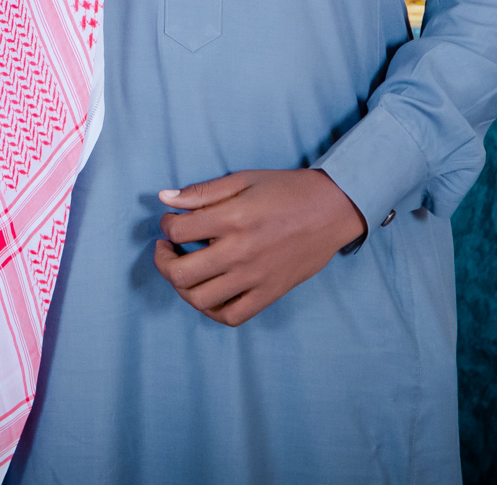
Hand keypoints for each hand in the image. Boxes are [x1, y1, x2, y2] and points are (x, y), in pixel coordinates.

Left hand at [152, 168, 366, 326]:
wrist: (333, 209)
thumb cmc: (287, 190)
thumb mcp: (243, 179)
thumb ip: (202, 191)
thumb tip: (165, 198)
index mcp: (232, 218)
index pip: (177, 231)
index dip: (165, 225)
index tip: (171, 222)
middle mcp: (241, 251)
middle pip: (180, 273)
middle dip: (163, 261)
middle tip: (166, 250)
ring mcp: (255, 277)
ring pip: (200, 299)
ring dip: (182, 287)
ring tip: (185, 270)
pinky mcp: (270, 293)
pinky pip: (232, 316)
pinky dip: (212, 310)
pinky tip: (208, 292)